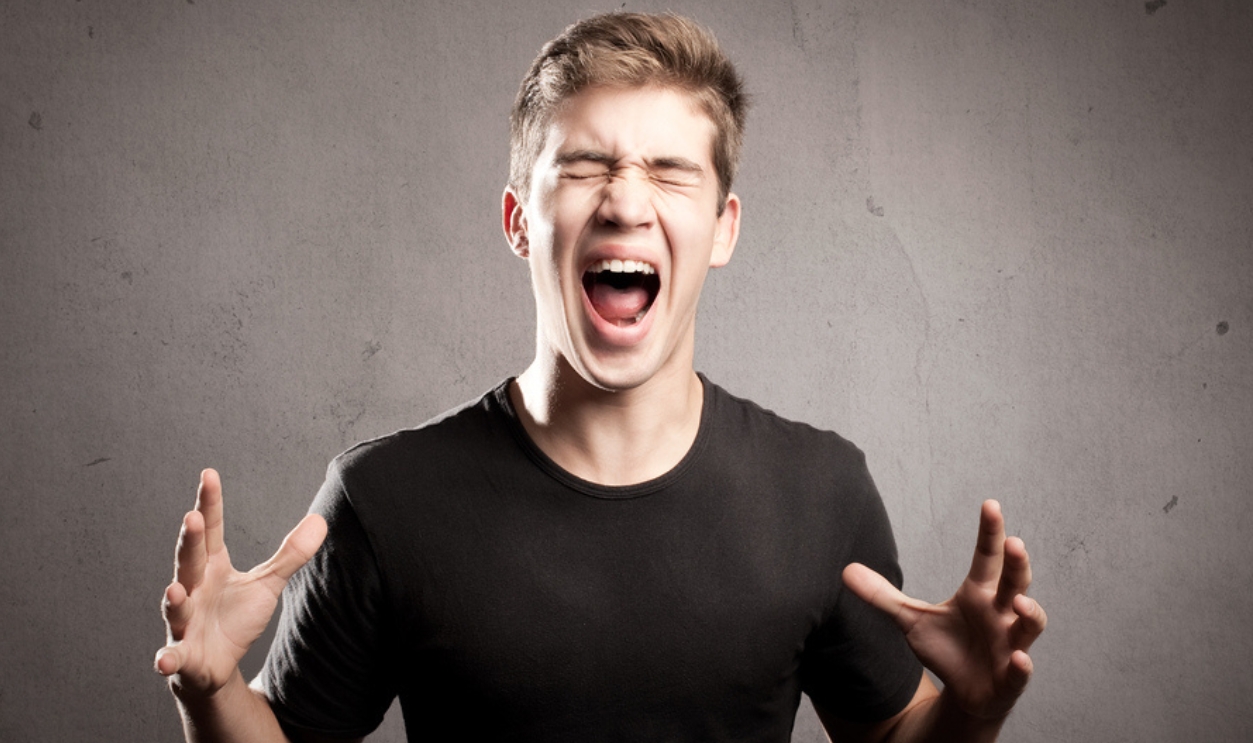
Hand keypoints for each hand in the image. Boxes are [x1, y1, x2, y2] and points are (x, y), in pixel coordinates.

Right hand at [155, 469, 326, 698]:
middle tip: (192, 517)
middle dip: (190, 541)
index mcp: (211, 567)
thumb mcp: (267, 584)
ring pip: (175, 607)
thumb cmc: (235, 619)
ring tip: (175, 589)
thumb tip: (320, 520)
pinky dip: (167, 658)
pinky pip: (172, 656)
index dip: (209, 503)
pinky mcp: (183, 655)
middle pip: (189, 560)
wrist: (215, 665)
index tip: (208, 474)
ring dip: (173, 599)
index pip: (211, 530)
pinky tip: (166, 660)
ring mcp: (184, 621)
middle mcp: (192, 588)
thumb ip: (290, 555)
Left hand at [843, 500, 1045, 720]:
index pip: (987, 557)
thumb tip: (845, 570)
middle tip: (1014, 542)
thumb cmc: (945, 648)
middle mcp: (1000, 613)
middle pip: (1015, 582)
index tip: (990, 505)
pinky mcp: (1011, 676)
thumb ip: (882, 595)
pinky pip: (1022, 669)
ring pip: (1030, 623)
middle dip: (1017, 563)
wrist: (964, 692)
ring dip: (1030, 611)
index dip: (990, 532)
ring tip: (1018, 600)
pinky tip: (1020, 658)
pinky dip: (1023, 664)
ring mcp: (1010, 643)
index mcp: (978, 593)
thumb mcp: (909, 620)